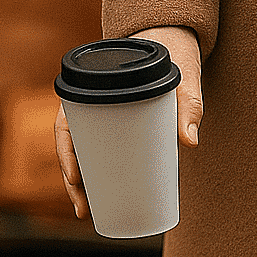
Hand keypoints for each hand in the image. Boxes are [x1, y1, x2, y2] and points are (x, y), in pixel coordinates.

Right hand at [54, 25, 203, 219]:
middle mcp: (94, 105)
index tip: (75, 177)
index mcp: (95, 88)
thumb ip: (188, 105)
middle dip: (72, 181)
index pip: (68, 122)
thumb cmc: (174, 56)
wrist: (174, 43)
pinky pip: (104, 153)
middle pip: (73, 146)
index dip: (66, 152)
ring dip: (81, 185)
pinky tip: (103, 200)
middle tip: (83, 210)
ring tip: (87, 213)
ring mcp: (105, 118)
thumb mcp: (181, 79)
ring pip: (86, 154)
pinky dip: (102, 176)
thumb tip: (190, 142)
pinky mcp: (120, 128)